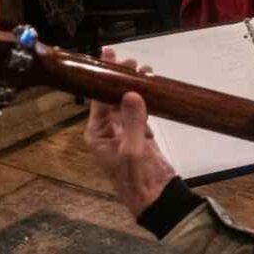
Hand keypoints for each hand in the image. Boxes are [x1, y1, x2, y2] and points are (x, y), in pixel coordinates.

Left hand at [84, 49, 173, 216]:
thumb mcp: (133, 149)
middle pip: (112, 97)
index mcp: (97, 133)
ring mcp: (125, 131)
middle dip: (121, 78)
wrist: (155, 198)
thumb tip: (132, 92)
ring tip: (145, 69)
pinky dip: (147, 98)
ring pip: (127, 102)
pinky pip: (141, 111)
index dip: (104, 76)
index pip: (97, 98)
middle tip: (132, 61)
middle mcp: (108, 130)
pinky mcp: (141, 134)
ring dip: (135, 86)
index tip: (109, 56)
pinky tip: (152, 86)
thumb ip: (133, 120)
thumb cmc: (136, 177)